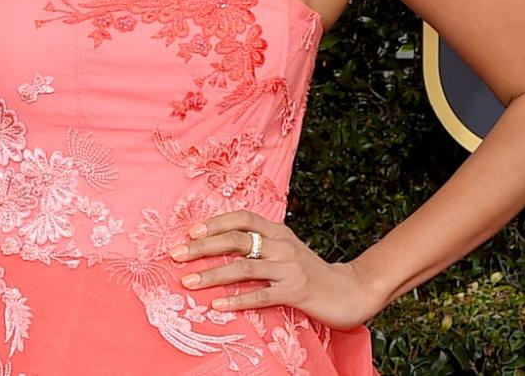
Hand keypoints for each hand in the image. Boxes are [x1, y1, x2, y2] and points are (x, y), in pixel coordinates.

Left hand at [167, 209, 385, 329]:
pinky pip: (261, 296)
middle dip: (202, 247)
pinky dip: (237, 300)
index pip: (242, 218)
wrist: (348, 291)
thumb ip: (260, 244)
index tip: (190, 232)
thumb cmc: (310, 271)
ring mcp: (289, 268)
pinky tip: (218, 305)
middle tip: (176, 255)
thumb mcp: (286, 249)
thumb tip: (221, 244)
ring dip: (212, 275)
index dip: (215, 223)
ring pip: (243, 268)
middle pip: (236, 240)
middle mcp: (282, 245)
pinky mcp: (295, 292)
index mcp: (278, 231)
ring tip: (188, 281)